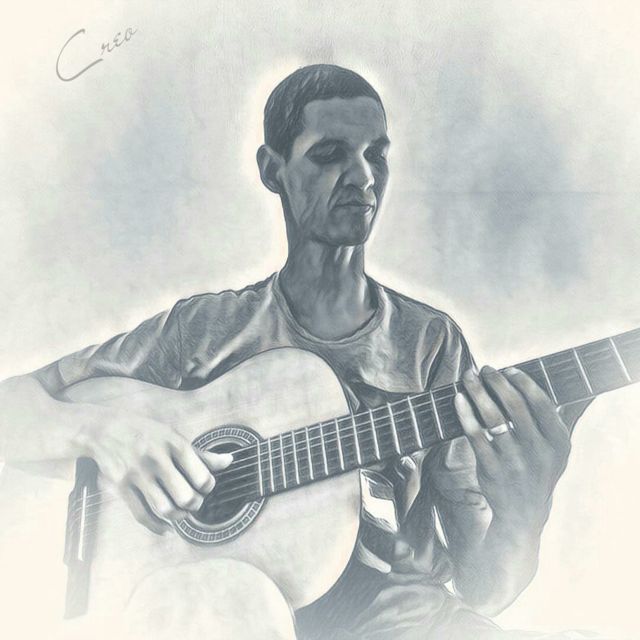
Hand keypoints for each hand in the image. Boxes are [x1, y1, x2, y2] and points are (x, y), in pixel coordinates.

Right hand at [80, 412, 232, 533]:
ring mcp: (137, 474)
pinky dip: (157, 527)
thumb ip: (201, 453)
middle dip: (195, 504)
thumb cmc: (146, 432)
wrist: (104, 429)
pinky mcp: (121, 486)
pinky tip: (166, 527)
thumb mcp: (174, 435)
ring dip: (178, 516)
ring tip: (182, 512)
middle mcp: (156, 459)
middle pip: (185, 496)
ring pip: (164, 508)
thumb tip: (228, 462)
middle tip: (195, 502)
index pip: (202, 475)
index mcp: (174, 443)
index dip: (208, 486)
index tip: (204, 486)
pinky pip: (142, 515)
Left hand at [454, 366, 570, 530]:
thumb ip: (557, 420)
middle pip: (515, 406)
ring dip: (477, 391)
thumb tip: (556, 386)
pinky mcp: (491, 469)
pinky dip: (465, 413)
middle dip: (497, 381)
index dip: (523, 382)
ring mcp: (514, 460)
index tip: (509, 370)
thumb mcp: (557, 451)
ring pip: (493, 417)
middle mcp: (538, 451)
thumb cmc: (537, 471)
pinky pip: (475, 434)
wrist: (523, 513)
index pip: (541, 403)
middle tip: (485, 369)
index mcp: (558, 442)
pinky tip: (459, 399)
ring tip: (468, 376)